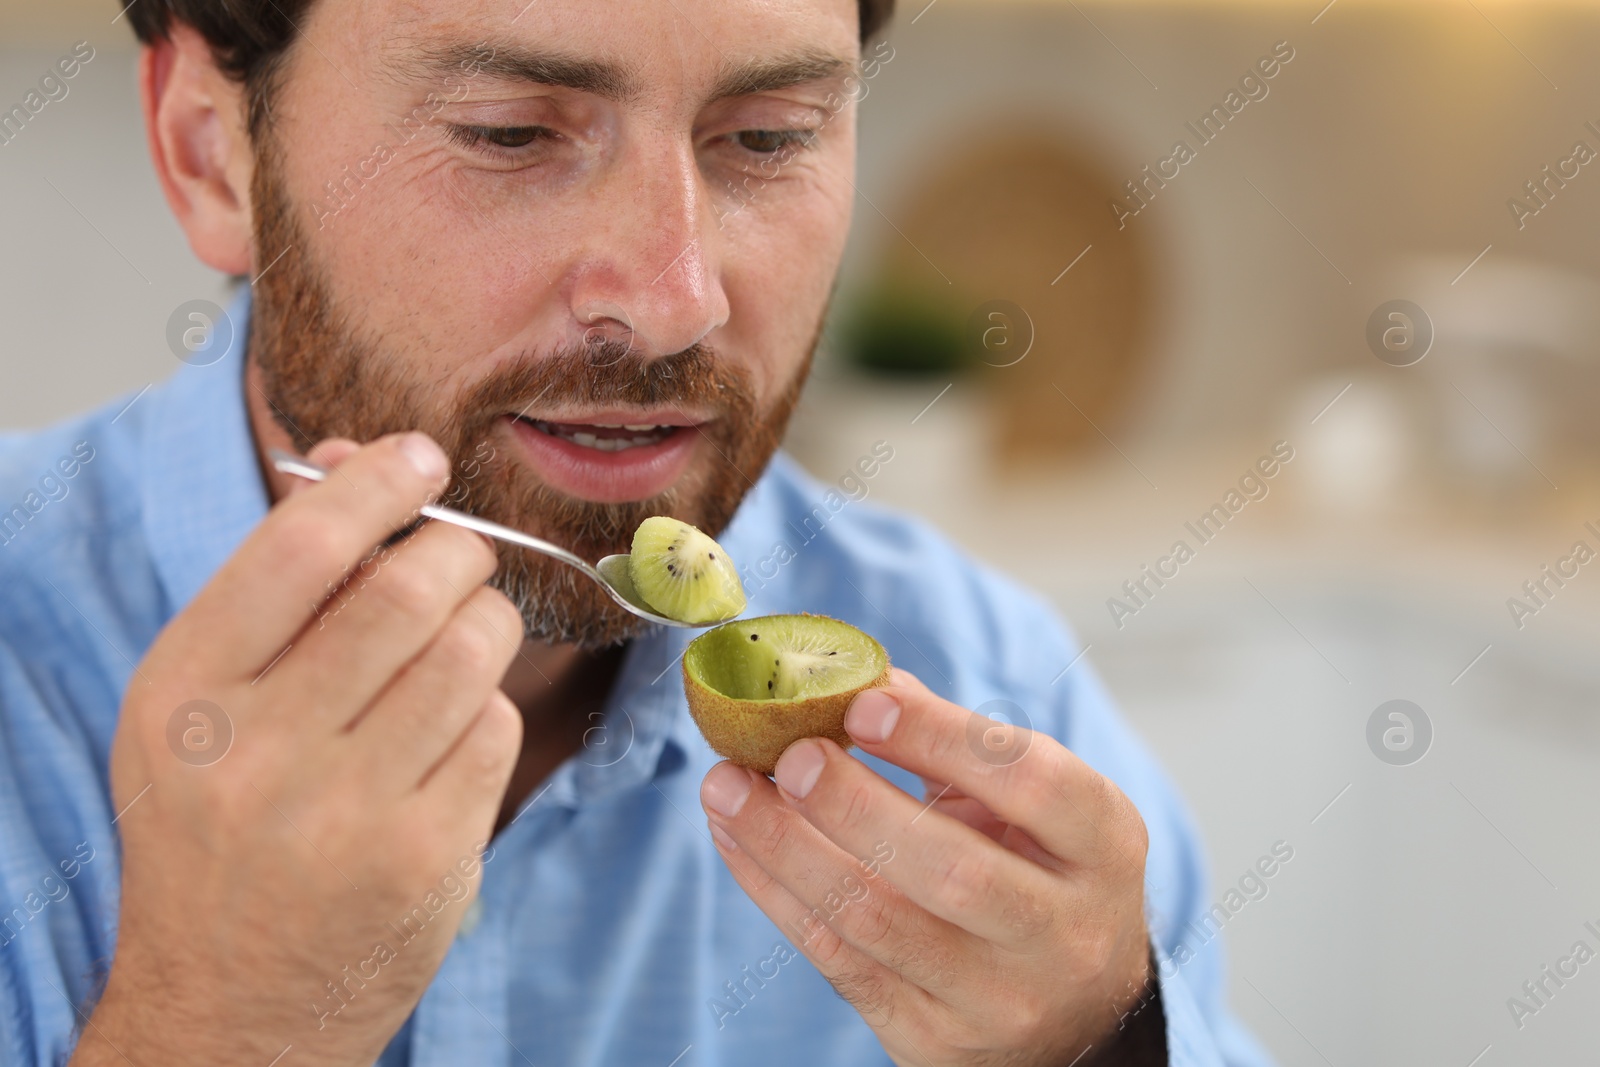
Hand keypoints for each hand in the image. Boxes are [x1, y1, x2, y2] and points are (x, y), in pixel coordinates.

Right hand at [74, 435, 524, 1066]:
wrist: (228, 1002)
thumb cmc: (220, 827)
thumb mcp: (207, 705)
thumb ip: (277, 584)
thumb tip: (355, 458)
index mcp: (186, 692)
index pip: (301, 546)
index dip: (379, 482)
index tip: (420, 457)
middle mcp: (258, 751)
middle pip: (409, 590)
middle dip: (457, 551)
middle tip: (460, 557)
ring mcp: (346, 811)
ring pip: (471, 652)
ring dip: (489, 622)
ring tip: (466, 635)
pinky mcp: (425, 858)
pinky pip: (495, 730)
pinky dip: (489, 709)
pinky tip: (453, 729)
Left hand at [699, 669, 1152, 1066]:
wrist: (1075, 1017)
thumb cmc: (1038, 874)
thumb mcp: (1029, 805)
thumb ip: (954, 740)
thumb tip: (855, 676)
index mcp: (1103, 847)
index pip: (1033, 784)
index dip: (942, 740)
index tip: (862, 705)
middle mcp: (1067, 931)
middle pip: (950, 867)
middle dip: (852, 804)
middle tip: (787, 754)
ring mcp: (1001, 998)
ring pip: (877, 920)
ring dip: (786, 847)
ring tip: (727, 789)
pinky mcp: (934, 1040)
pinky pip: (838, 961)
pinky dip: (775, 892)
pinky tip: (737, 839)